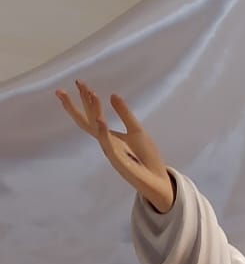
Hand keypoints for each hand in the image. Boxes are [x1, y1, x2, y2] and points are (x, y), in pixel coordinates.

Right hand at [55, 81, 175, 213]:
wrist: (158, 181)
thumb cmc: (147, 158)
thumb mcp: (136, 130)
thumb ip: (124, 114)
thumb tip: (112, 95)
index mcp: (109, 136)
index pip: (92, 115)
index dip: (86, 99)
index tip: (79, 82)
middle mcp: (106, 143)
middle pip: (86, 121)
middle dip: (76, 105)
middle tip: (66, 88)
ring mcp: (111, 152)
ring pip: (96, 129)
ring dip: (94, 111)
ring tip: (91, 93)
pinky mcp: (119, 161)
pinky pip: (108, 145)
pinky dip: (103, 132)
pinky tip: (100, 119)